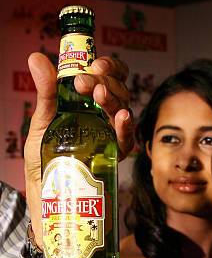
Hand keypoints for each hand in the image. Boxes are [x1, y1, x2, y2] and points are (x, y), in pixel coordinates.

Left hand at [24, 53, 133, 247]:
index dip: (107, 67)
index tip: (93, 64)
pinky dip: (126, 127)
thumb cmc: (44, 165)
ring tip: (99, 94)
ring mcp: (110, 139)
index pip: (108, 78)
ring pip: (124, 111)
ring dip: (115, 98)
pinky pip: (127, 141)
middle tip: (85, 84)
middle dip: (106, 81)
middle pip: (118, 91)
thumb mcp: (41, 125)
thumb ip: (46, 95)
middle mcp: (103, 120)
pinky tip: (121, 117)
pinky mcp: (113, 160)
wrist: (46, 200)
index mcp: (87, 107)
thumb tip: (37, 58)